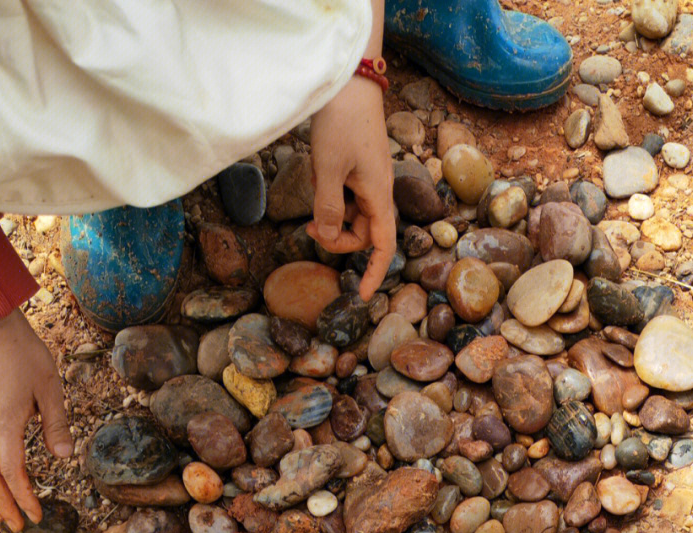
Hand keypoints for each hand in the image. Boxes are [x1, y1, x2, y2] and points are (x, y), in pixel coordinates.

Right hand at [0, 309, 72, 532]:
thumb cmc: (26, 357)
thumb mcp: (51, 389)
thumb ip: (57, 424)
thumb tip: (64, 456)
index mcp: (7, 421)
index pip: (12, 470)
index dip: (24, 496)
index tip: (37, 515)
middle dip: (5, 505)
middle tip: (20, 526)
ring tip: (0, 514)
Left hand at [306, 76, 395, 300]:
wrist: (349, 77)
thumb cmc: (342, 121)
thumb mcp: (328, 169)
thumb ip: (328, 207)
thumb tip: (327, 235)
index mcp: (378, 195)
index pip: (383, 245)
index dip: (376, 272)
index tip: (364, 296)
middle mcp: (377, 189)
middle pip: (362, 232)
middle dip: (337, 238)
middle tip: (309, 230)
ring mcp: (368, 177)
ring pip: (351, 212)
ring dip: (330, 210)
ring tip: (314, 181)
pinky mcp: (357, 165)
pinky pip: (344, 191)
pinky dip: (329, 190)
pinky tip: (318, 169)